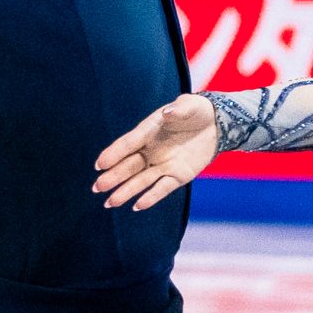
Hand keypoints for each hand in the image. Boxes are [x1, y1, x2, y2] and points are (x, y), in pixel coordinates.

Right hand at [94, 94, 219, 210]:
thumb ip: (178, 110)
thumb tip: (167, 113)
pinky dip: (151, 197)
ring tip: (110, 203)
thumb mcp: (189, 106)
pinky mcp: (177, 176)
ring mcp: (163, 164)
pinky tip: (137, 206)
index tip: (99, 164)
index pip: (128, 144)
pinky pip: (162, 188)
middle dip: (113, 177)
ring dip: (125, 191)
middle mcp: (151, 150)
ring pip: (141, 181)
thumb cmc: (196, 111)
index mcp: (148, 131)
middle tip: (97, 188)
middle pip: (129, 166)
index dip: (113, 154)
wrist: (215, 124)